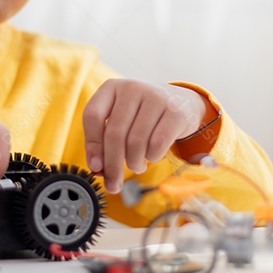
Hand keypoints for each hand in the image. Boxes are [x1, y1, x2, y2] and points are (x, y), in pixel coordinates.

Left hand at [82, 80, 206, 192]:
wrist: (179, 102)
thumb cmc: (142, 116)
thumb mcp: (120, 120)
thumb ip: (104, 141)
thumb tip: (97, 170)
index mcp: (111, 87)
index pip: (93, 116)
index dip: (92, 145)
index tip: (95, 166)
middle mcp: (132, 88)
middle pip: (114, 133)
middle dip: (112, 165)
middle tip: (113, 184)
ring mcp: (155, 97)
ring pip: (135, 142)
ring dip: (134, 163)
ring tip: (136, 165)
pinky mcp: (175, 112)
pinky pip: (157, 144)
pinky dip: (152, 158)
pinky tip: (152, 156)